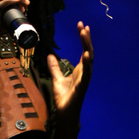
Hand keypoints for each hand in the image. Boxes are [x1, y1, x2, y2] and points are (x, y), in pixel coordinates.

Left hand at [46, 21, 93, 138]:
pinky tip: (86, 54)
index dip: (83, 38)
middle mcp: (85, 72)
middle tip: (83, 25)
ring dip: (87, 46)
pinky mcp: (82, 86)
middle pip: (88, 51)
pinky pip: (87, 73)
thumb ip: (54, 67)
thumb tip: (49, 55)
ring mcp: (85, 79)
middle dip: (86, 38)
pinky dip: (87, 63)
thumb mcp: (56, 78)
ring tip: (84, 33)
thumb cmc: (64, 98)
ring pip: (89, 59)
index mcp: (81, 69)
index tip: (81, 25)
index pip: (84, 50)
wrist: (65, 113)